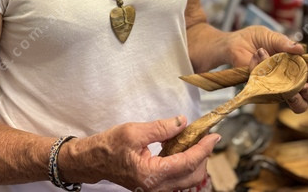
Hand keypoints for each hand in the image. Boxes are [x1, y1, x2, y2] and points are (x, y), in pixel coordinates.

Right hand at [62, 116, 217, 190]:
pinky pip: (178, 179)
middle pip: (192, 176)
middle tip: (205, 136)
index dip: (204, 148)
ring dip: (195, 160)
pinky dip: (185, 164)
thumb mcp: (135, 131)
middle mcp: (155, 187)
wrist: (93, 160)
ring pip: (187, 180)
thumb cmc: (110, 146)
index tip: (214, 136)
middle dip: (203, 155)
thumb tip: (183, 122)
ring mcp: (155, 189)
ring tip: (195, 140)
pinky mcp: (154, 186)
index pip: (187, 163)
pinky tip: (182, 148)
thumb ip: (161, 128)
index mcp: (151, 175)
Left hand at [225, 25, 307, 113]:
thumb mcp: (271, 36)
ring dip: (293, 97)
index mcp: (296, 66)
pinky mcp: (259, 91)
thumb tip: (300, 49)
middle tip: (303, 87)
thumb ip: (283, 42)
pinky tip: (258, 57)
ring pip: (292, 104)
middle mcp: (288, 80)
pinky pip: (265, 90)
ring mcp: (274, 88)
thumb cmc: (255, 39)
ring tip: (289, 90)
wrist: (232, 43)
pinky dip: (262, 73)